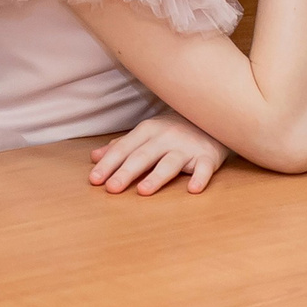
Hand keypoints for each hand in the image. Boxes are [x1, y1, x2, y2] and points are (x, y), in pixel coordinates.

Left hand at [90, 111, 229, 194]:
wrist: (212, 116)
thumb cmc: (173, 130)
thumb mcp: (145, 134)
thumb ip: (121, 146)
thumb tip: (94, 157)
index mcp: (147, 130)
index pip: (124, 149)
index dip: (108, 164)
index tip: (94, 179)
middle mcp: (165, 137)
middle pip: (143, 156)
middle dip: (126, 172)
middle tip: (111, 188)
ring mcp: (187, 146)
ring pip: (170, 163)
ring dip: (156, 177)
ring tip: (143, 191)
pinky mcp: (207, 156)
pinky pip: (204, 168)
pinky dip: (200, 178)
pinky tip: (193, 189)